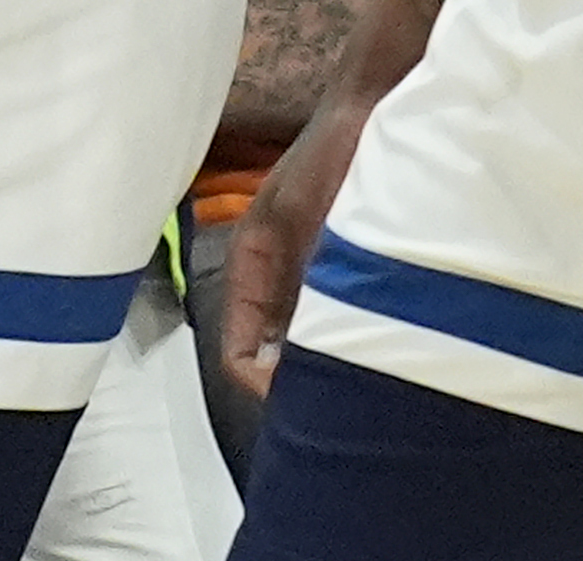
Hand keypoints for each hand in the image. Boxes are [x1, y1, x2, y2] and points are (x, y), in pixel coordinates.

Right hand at [220, 98, 371, 398]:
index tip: (297, 398)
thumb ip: (296, 287)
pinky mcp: (342, 263)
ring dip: (324, 355)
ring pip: (304, 336)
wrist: (380, 102)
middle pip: (268, 351)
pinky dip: (350, 332)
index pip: (236, 350)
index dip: (260, 381)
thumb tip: (287, 357)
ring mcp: (307, 271)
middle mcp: (274, 277)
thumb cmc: (336, 153)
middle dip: (293, 378)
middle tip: (332, 401)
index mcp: (248, 267)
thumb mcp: (307, 222)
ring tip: (359, 372)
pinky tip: (381, 339)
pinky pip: (336, 315)